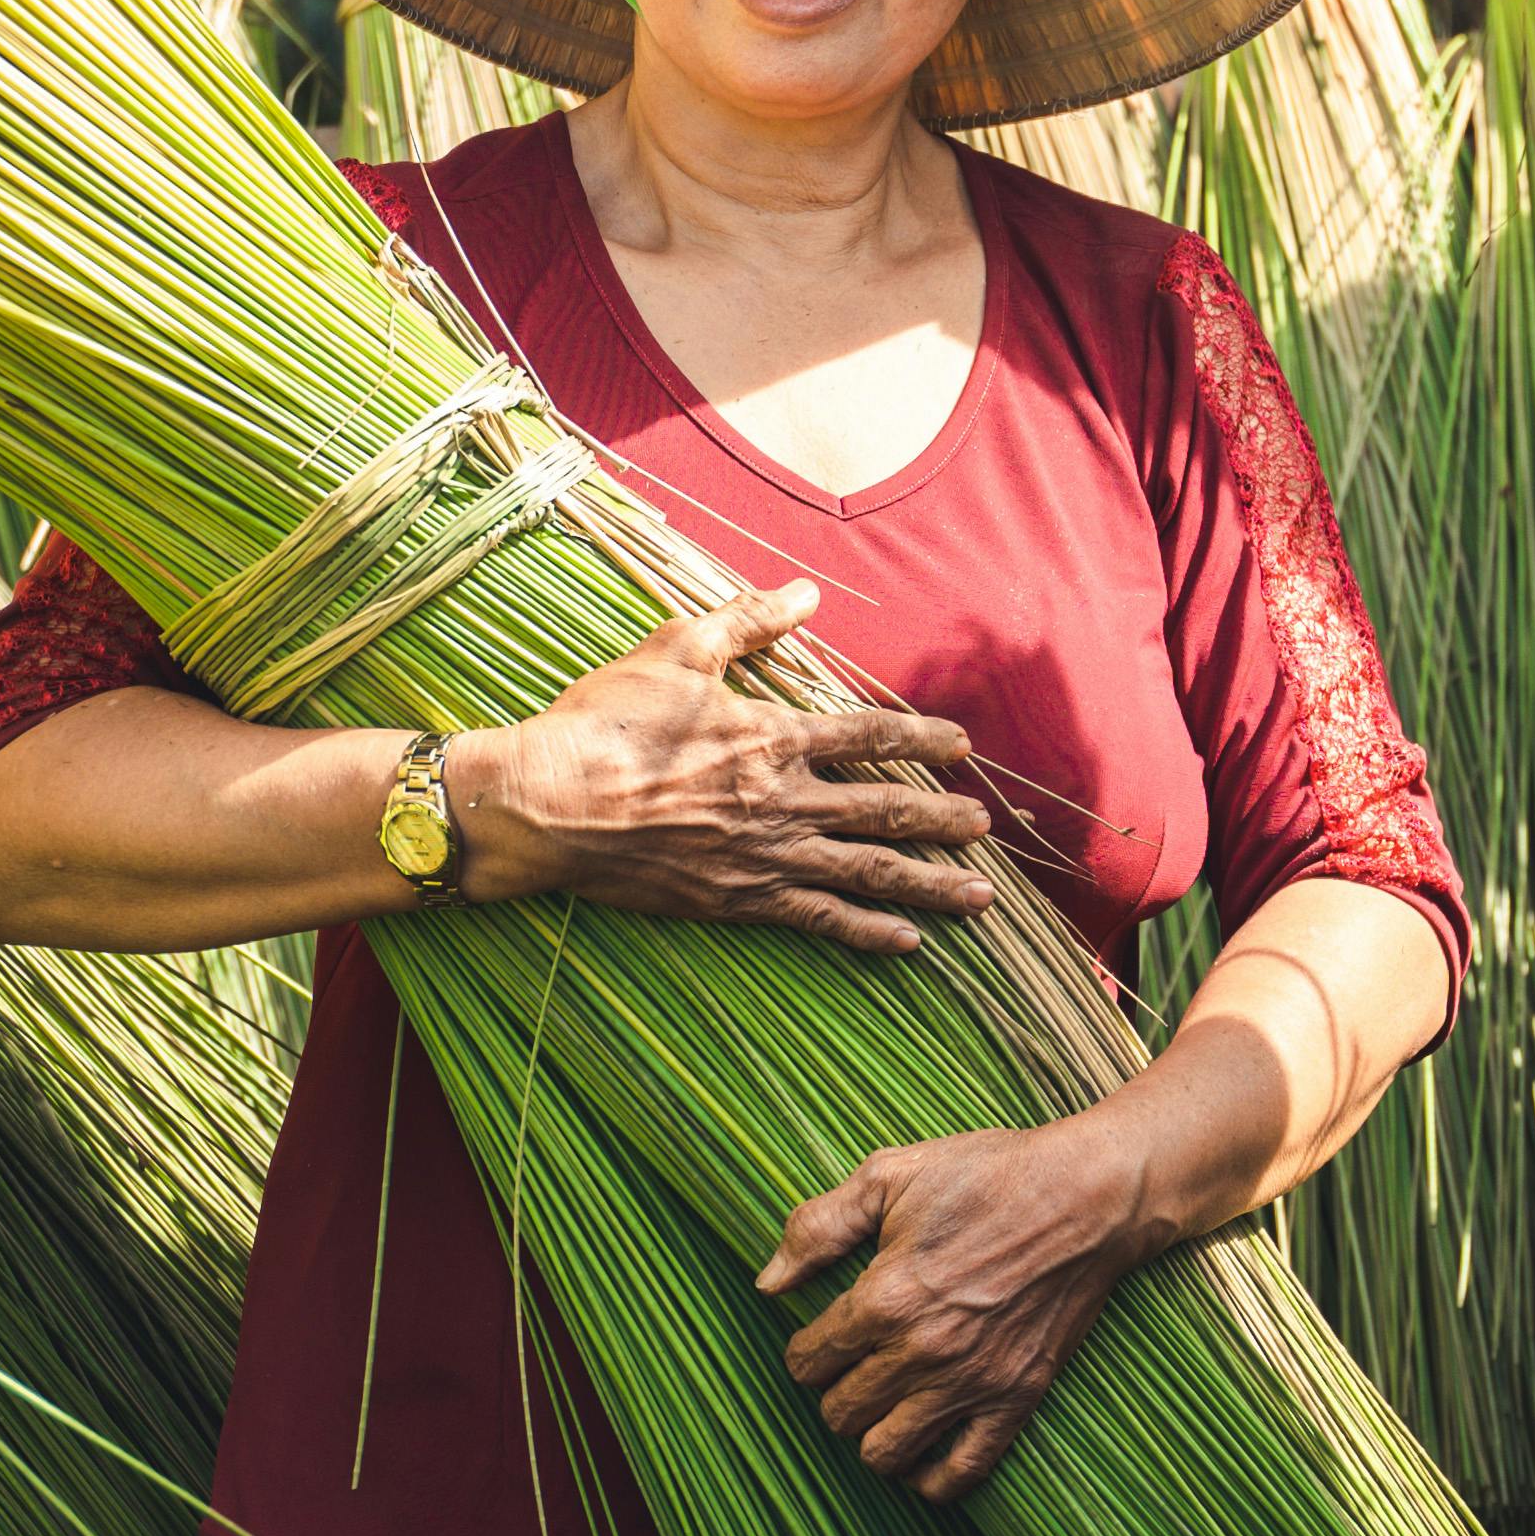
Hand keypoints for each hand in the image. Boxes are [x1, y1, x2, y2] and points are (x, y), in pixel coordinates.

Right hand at [462, 583, 994, 961]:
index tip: (963, 748)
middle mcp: (784, 799)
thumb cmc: (607, 722)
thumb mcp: (677, 650)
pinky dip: (868, 933)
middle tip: (985, 829)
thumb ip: (748, 621)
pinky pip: (820, 920)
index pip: (871, 736)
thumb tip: (806, 592)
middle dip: (944, 820)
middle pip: (887, 811)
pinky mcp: (738, 899)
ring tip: (979, 897)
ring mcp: (766, 855)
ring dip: (930, 885)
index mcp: (775, 735)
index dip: (923, 740)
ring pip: (869, 872)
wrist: (549, 803)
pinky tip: (907, 943)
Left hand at [758, 1117, 1153, 1499]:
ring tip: (880, 1409)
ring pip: (885, 1453)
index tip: (816, 1342)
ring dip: (870, 1437)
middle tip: (850, 1372)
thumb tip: (767, 1281)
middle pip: (839, 1413)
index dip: (802, 1353)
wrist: (1087, 1197)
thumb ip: (817, 1228)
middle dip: (833, 1395)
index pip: (808, 1361)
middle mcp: (921, 1352)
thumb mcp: (889, 1176)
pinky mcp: (1016, 1400)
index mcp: (883, 1298)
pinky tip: (920, 1456)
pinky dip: (931, 1479)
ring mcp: (970, 1383)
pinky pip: (961, 1472)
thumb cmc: (988, 1176)